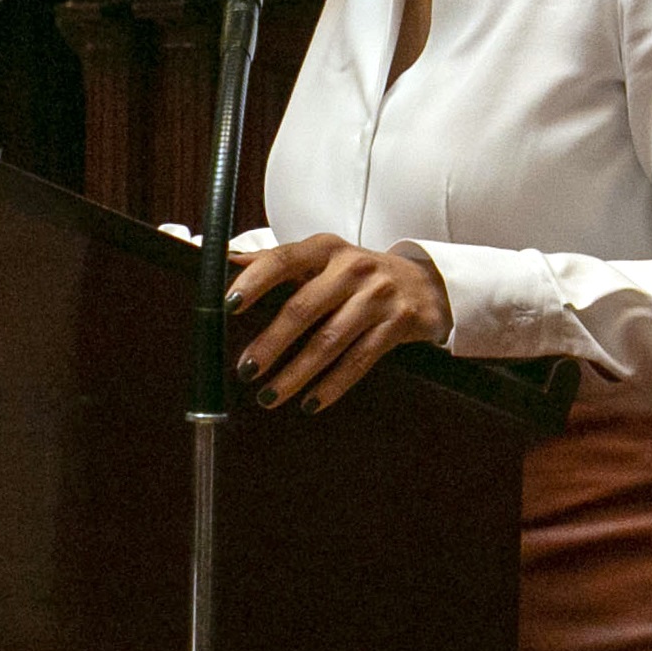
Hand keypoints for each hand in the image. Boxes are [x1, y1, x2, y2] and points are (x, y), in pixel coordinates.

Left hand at [225, 235, 451, 414]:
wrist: (425, 284)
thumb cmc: (358, 275)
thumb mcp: (322, 260)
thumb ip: (278, 263)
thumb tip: (227, 261)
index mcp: (325, 248)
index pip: (283, 259)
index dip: (255, 281)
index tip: (228, 305)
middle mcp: (352, 267)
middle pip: (303, 307)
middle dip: (271, 343)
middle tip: (246, 370)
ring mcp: (377, 295)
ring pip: (330, 340)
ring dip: (296, 373)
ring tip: (268, 396)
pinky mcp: (398, 323)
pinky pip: (359, 360)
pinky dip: (332, 385)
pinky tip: (310, 402)